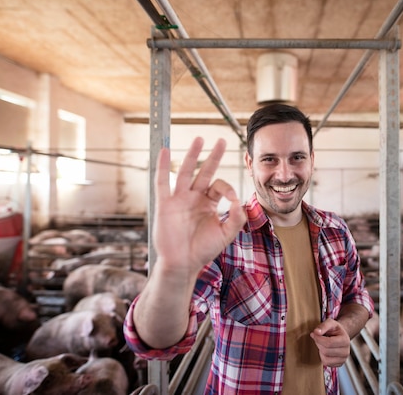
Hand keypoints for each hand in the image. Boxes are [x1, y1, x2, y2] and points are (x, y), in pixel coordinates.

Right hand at [153, 137, 246, 274]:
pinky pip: (162, 182)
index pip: (219, 186)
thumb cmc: (202, 250)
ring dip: (192, 155)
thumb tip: (239, 201)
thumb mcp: (226, 234)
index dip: (228, 188)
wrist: (182, 264)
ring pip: (185, 172)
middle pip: (204, 171)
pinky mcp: (165, 204)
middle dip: (213, 156)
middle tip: (221, 140)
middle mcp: (194, 198)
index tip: (231, 199)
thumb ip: (237, 218)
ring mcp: (179, 199)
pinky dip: (162, 166)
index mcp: (208, 203)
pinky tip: (164, 151)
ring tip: (199, 139)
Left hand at [310, 318, 350, 366]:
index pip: (329, 343)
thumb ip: (323, 326)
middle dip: (318, 344)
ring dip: (320, 351)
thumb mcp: (330, 322)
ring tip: (322, 344)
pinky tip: (324, 350)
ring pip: (325, 359)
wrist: (340, 336)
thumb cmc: (335, 329)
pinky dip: (322, 357)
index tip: (313, 334)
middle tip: (317, 338)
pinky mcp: (339, 364)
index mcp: (345, 340)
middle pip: (326, 351)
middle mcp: (346, 352)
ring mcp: (343, 359)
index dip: (318, 338)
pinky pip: (326, 363)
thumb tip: (316, 332)